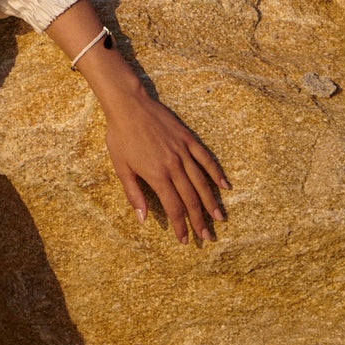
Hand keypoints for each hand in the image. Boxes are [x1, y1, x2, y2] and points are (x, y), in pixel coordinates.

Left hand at [101, 85, 228, 245]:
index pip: (173, 207)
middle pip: (190, 199)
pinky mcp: (187, 138)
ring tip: (219, 219)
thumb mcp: (121, 167)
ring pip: (201, 182)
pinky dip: (216, 173)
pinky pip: (205, 158)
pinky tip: (224, 186)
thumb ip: (133, 194)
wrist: (128, 104)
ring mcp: (182, 151)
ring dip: (211, 202)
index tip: (185, 240)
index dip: (180, 226)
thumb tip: (143, 220)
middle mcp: (173, 165)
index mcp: (156, 174)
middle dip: (199, 221)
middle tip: (207, 237)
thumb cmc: (120, 136)